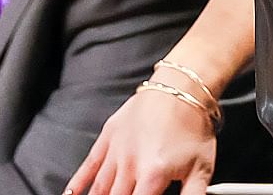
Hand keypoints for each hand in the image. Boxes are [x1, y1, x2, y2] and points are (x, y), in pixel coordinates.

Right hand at [65, 84, 218, 194]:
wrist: (182, 88)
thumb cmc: (193, 128)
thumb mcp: (202, 171)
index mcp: (152, 176)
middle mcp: (130, 164)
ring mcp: (116, 149)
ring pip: (100, 187)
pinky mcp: (108, 136)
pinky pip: (89, 165)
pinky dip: (77, 182)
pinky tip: (70, 194)